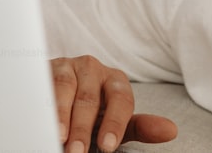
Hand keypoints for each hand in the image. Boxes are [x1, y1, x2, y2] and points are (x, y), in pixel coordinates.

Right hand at [50, 55, 177, 152]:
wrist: (60, 93)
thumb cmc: (92, 112)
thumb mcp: (116, 121)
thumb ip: (141, 127)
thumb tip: (171, 131)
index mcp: (116, 81)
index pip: (121, 100)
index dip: (114, 123)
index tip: (107, 146)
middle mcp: (94, 68)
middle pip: (89, 99)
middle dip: (82, 128)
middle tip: (77, 152)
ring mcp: (68, 66)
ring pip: (65, 89)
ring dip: (60, 116)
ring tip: (58, 138)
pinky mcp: (46, 68)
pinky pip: (43, 85)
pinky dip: (42, 104)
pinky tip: (40, 120)